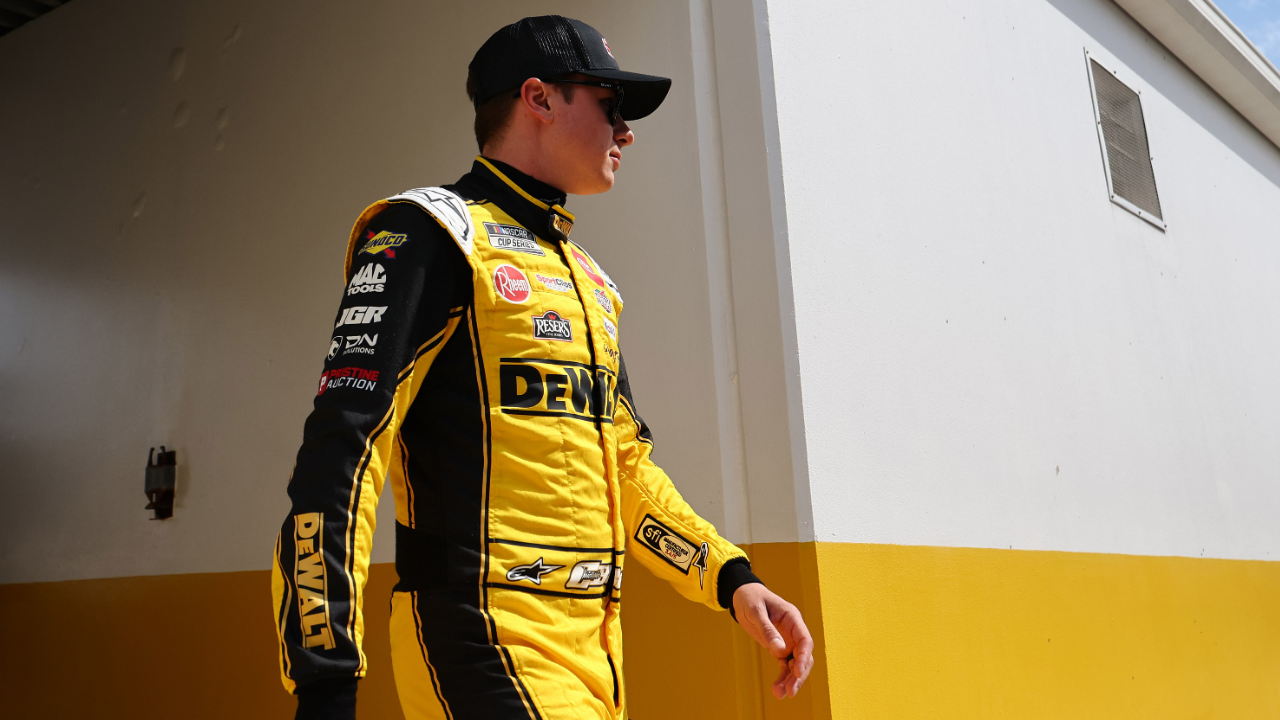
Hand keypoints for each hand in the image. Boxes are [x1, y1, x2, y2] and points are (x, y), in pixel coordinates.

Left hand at [732, 583, 813, 698]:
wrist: (742, 597)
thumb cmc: (751, 599)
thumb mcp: (756, 611)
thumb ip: (768, 629)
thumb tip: (779, 650)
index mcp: (793, 619)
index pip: (805, 640)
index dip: (804, 657)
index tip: (798, 671)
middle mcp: (794, 632)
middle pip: (803, 657)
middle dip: (799, 675)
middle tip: (790, 691)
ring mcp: (788, 641)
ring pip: (795, 665)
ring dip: (790, 680)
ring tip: (780, 694)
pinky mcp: (779, 649)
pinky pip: (784, 666)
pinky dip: (782, 678)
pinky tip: (776, 689)